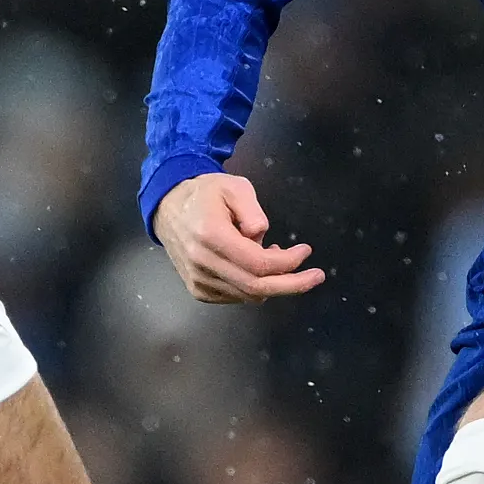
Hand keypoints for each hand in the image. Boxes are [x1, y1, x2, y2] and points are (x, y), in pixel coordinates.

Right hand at [154, 173, 323, 303]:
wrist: (168, 208)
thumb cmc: (205, 194)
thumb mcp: (233, 186)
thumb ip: (251, 209)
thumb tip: (261, 235)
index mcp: (210, 235)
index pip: (258, 264)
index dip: (288, 263)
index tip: (306, 251)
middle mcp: (202, 263)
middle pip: (256, 288)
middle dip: (291, 285)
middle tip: (315, 276)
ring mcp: (198, 280)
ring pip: (247, 295)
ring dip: (272, 282)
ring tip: (278, 257)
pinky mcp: (198, 290)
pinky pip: (236, 296)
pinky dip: (255, 286)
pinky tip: (257, 265)